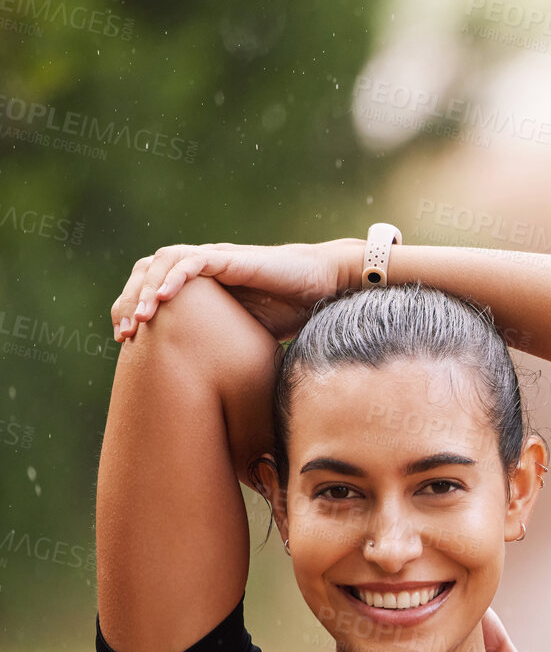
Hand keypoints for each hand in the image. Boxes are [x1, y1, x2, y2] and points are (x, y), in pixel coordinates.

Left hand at [111, 239, 361, 342]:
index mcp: (200, 286)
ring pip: (164, 261)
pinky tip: (163, 299)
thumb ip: (222, 349)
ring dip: (146, 289)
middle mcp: (202, 268)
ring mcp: (215, 259)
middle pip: (147, 270)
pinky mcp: (231, 258)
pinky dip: (176, 276)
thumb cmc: (291, 311)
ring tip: (139, 319)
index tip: (126, 342)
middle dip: (129, 300)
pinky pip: (194, 260)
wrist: (324, 284)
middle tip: (124, 334)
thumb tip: (206, 393)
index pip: (150, 287)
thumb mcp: (245, 336)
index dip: (132, 310)